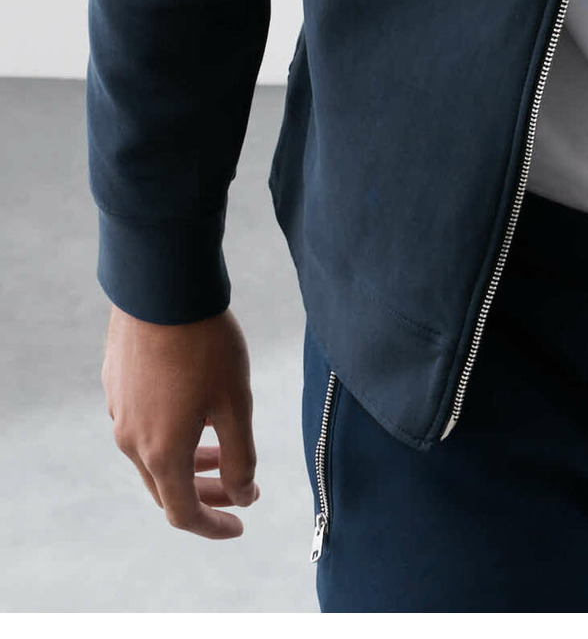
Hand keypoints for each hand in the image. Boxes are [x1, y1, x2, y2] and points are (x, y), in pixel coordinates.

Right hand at [101, 303, 260, 538]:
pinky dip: (174, 436)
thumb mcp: (235, 401)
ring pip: (154, 456)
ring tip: (224, 452)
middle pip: (167, 488)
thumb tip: (243, 494)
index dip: (213, 526)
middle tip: (242, 489)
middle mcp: (131, 440)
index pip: (183, 513)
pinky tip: (198, 413)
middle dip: (207, 494)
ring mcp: (119, 412)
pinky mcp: (117, 385)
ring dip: (191, 463)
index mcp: (160, 452)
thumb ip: (241, 456)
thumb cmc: (205, 343)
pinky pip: (144, 427)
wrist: (161, 287)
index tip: (239, 525)